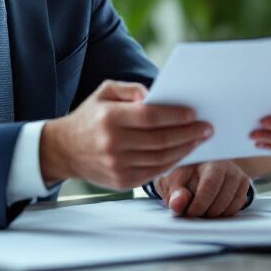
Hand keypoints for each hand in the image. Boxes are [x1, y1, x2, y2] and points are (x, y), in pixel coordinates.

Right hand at [40, 80, 211, 188]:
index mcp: (109, 119)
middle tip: (206, 128)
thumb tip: (155, 96)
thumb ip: (130, 89)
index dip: (174, 116)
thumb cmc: (90, 116)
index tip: (194, 113)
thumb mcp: (104, 92)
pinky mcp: (122, 182)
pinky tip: (183, 152)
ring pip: (161, 159)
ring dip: (185, 150)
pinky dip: (172, 162)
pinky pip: (154, 172)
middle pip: (160, 141)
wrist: (64, 150)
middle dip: (188, 134)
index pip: (149, 118)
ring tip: (199, 140)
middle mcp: (112, 145)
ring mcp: (117, 166)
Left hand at [153, 161, 251, 217]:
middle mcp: (224, 163)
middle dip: (207, 210)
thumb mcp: (173, 184)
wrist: (196, 169)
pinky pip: (239, 203)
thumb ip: (174, 194)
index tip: (190, 213)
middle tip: (195, 212)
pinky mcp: (243, 182)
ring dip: (216, 212)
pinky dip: (226, 211)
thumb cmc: (183, 177)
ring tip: (203, 209)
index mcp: (203, 158)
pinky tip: (214, 208)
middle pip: (223, 195)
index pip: (210, 183)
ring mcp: (236, 172)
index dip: (201, 203)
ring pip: (232, 201)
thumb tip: (178, 204)